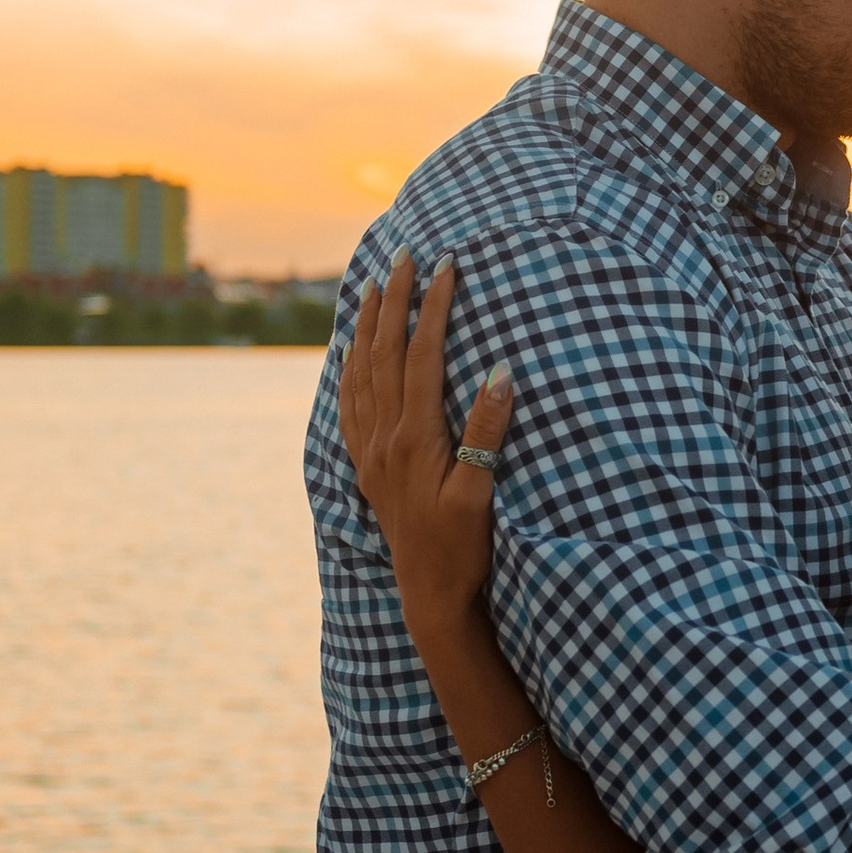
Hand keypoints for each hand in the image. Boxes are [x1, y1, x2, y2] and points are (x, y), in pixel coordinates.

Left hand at [338, 250, 511, 639]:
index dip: (434, 306)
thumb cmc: (462, 549)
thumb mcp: (481, 492)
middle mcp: (384, 439)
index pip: (422, 355)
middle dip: (393, 300)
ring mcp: (371, 453)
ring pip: (361, 373)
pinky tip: (352, 352)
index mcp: (413, 438)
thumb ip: (487, 430)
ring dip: (368, 325)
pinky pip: (349, 404)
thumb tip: (501, 371)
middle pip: (384, 353)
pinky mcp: (368, 468)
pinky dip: (350, 367)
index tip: (447, 266)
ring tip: (374, 287)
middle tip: (403, 256)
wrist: (429, 596)